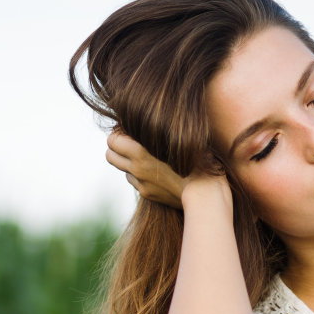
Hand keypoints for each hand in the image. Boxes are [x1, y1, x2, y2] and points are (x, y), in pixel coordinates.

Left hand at [104, 127, 227, 209]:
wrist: (204, 193)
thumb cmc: (197, 159)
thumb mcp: (179, 136)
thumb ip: (160, 128)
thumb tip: (148, 119)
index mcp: (140, 152)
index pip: (112, 140)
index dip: (119, 132)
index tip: (131, 129)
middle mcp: (136, 168)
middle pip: (110, 155)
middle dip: (118, 147)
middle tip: (132, 141)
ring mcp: (140, 183)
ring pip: (123, 169)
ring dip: (130, 161)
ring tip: (147, 156)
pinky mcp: (147, 194)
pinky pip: (135, 181)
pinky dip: (140, 175)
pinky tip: (156, 170)